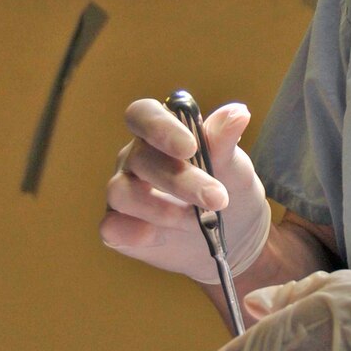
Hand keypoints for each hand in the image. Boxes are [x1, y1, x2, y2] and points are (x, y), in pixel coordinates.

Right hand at [101, 98, 270, 283]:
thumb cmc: (230, 190)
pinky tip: (156, 236)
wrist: (234, 238)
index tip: (190, 147)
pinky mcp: (120, 227)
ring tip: (195, 222)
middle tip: (216, 199)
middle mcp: (136, 159)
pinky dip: (130, 231)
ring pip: (121, 191)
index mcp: (161, 133)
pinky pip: (111, 227)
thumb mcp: (233, 167)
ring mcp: (125, 192)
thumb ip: (226, 142)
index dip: (161, 127)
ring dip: (159, 208)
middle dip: (179, 180)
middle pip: (140, 158)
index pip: (143, 114)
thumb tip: (238, 113)